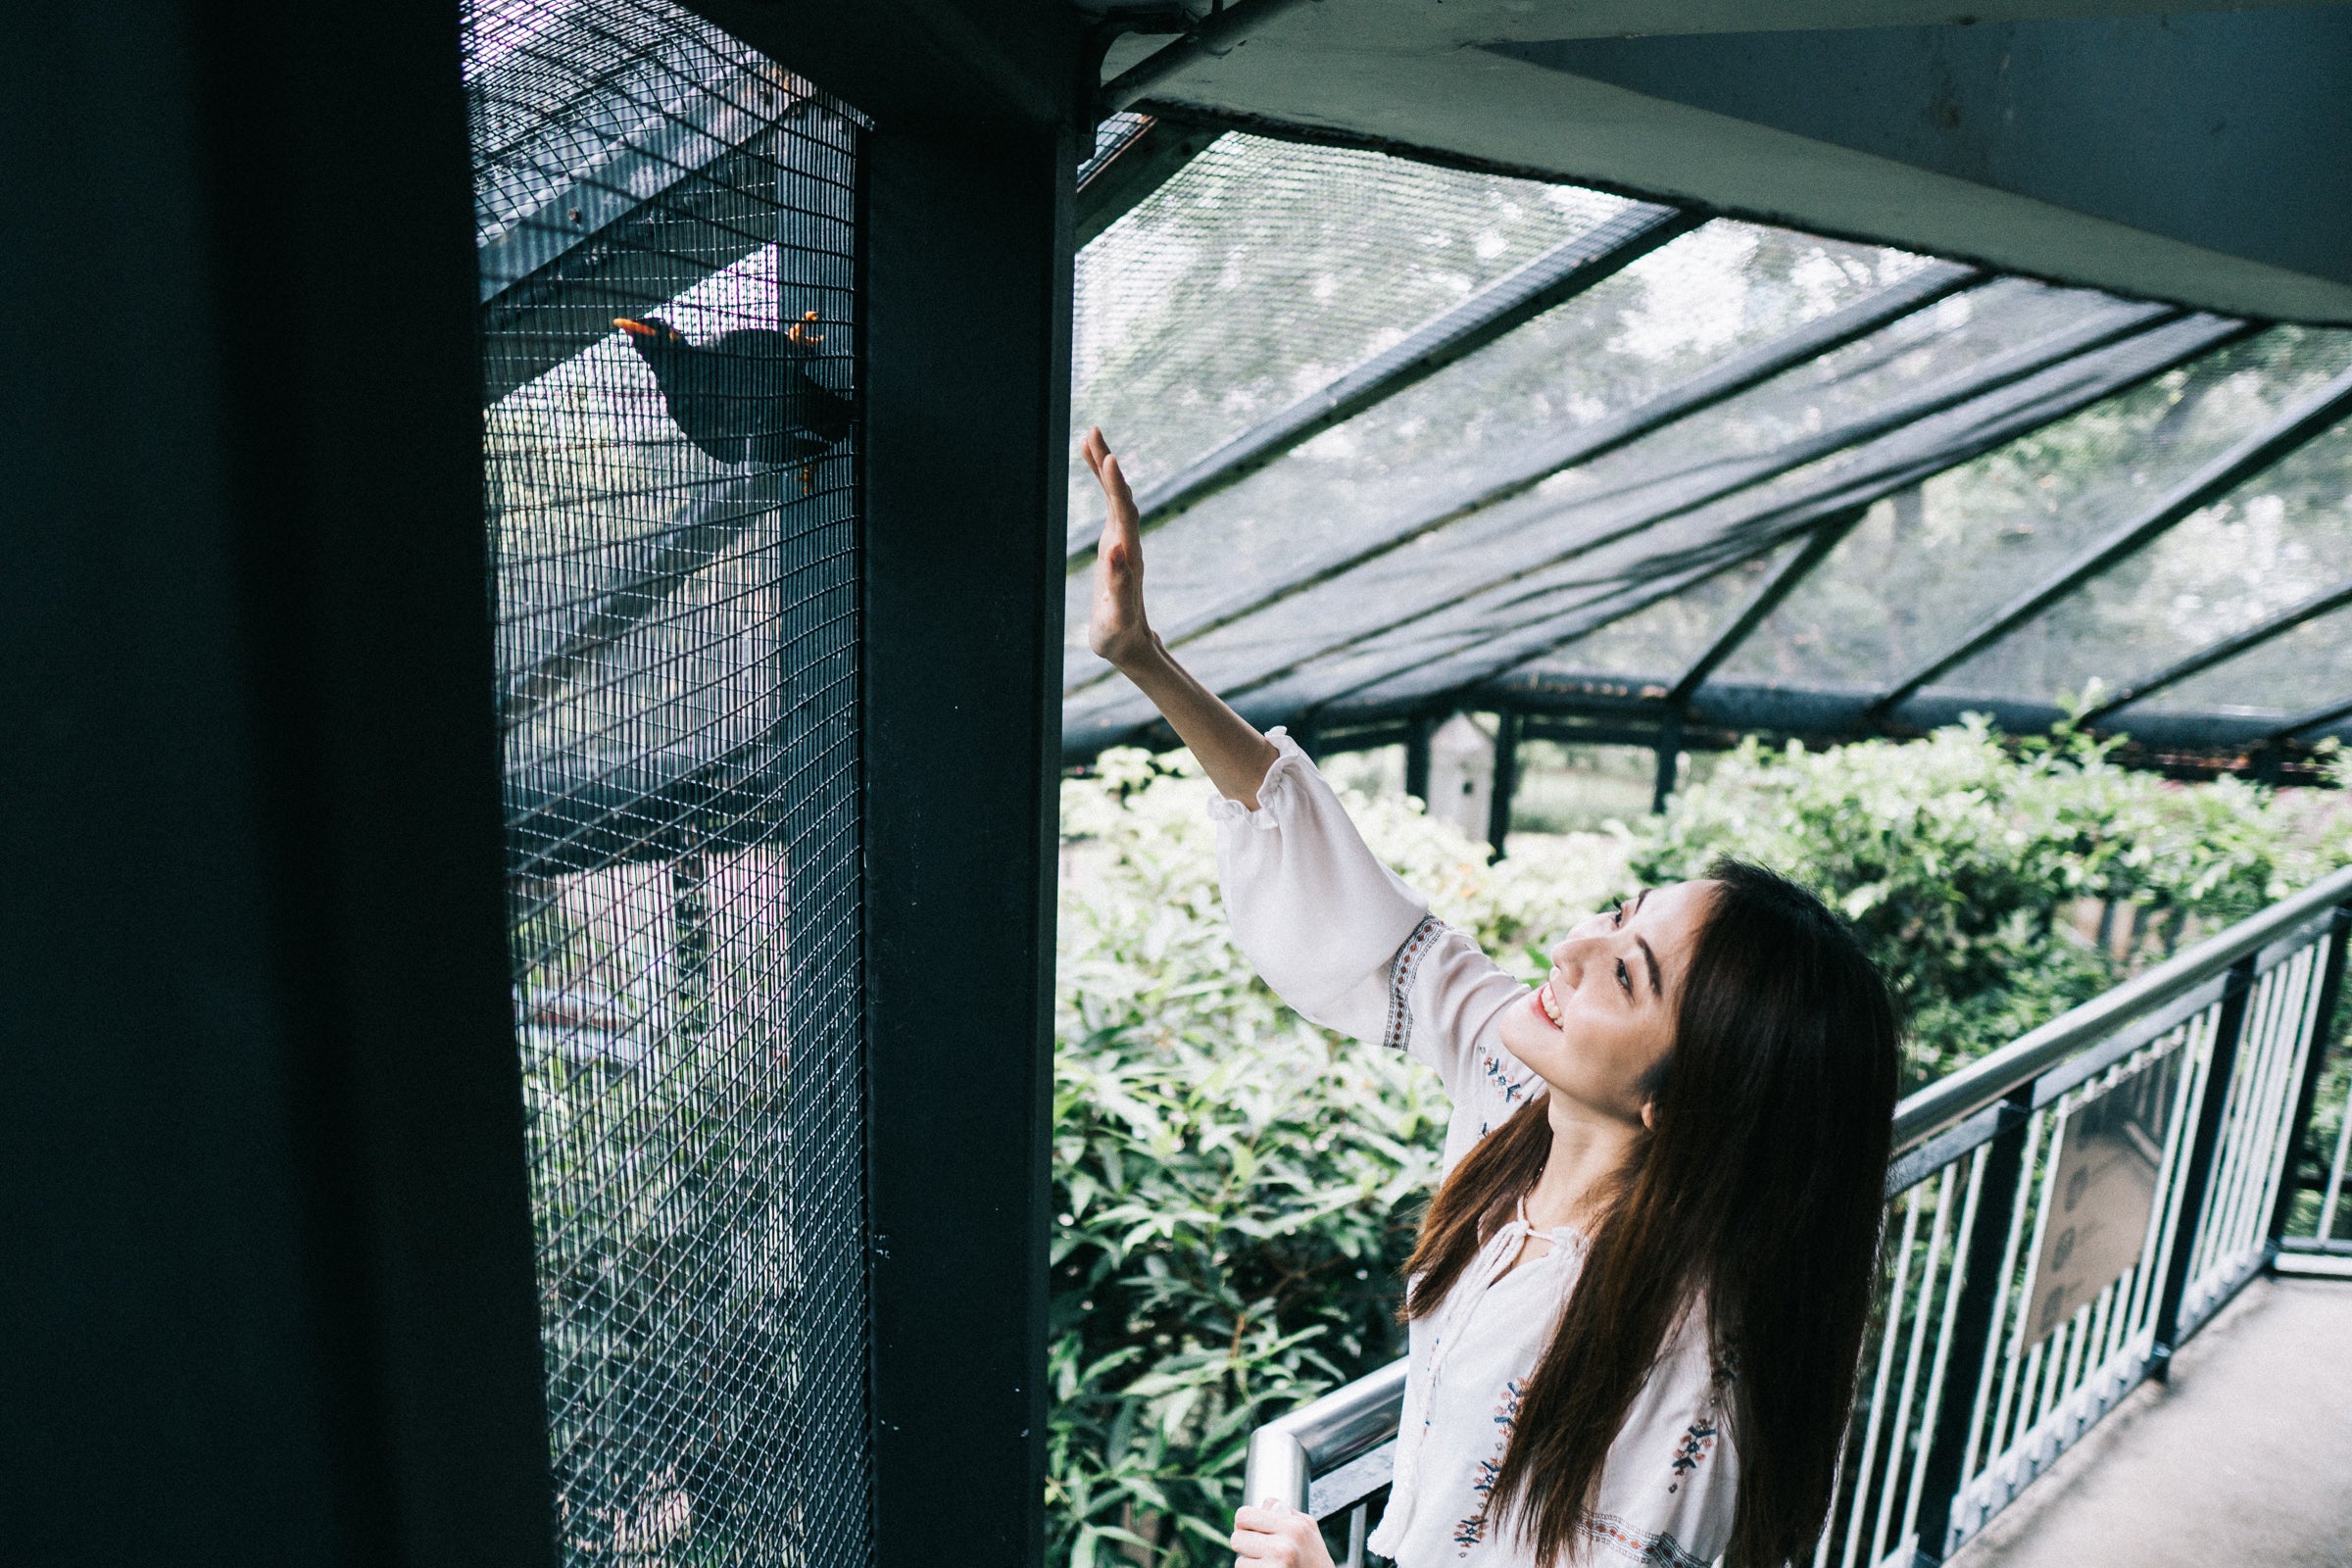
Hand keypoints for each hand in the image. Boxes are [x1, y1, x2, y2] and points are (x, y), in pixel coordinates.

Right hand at [1082, 426, 1155, 668]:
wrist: (1130, 643)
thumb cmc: (1119, 636)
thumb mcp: (1117, 618)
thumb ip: (1121, 587)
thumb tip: (1117, 550)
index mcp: (1129, 559)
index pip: (1125, 515)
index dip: (1117, 487)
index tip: (1110, 459)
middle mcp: (1129, 544)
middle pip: (1121, 496)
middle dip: (1107, 464)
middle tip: (1094, 431)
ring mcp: (1122, 541)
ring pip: (1115, 495)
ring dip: (1104, 465)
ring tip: (1090, 435)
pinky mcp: (1114, 542)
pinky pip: (1108, 503)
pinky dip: (1100, 480)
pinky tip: (1092, 461)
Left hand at [1230, 1500, 1334, 1567]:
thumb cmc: (1315, 1562)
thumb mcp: (1308, 1529)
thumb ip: (1286, 1512)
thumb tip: (1264, 1505)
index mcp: (1293, 1525)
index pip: (1244, 1515)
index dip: (1246, 1525)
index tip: (1255, 1534)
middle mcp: (1286, 1544)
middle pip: (1236, 1538)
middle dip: (1246, 1547)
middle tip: (1262, 1553)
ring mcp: (1278, 1564)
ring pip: (1239, 1561)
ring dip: (1250, 1564)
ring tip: (1269, 1566)